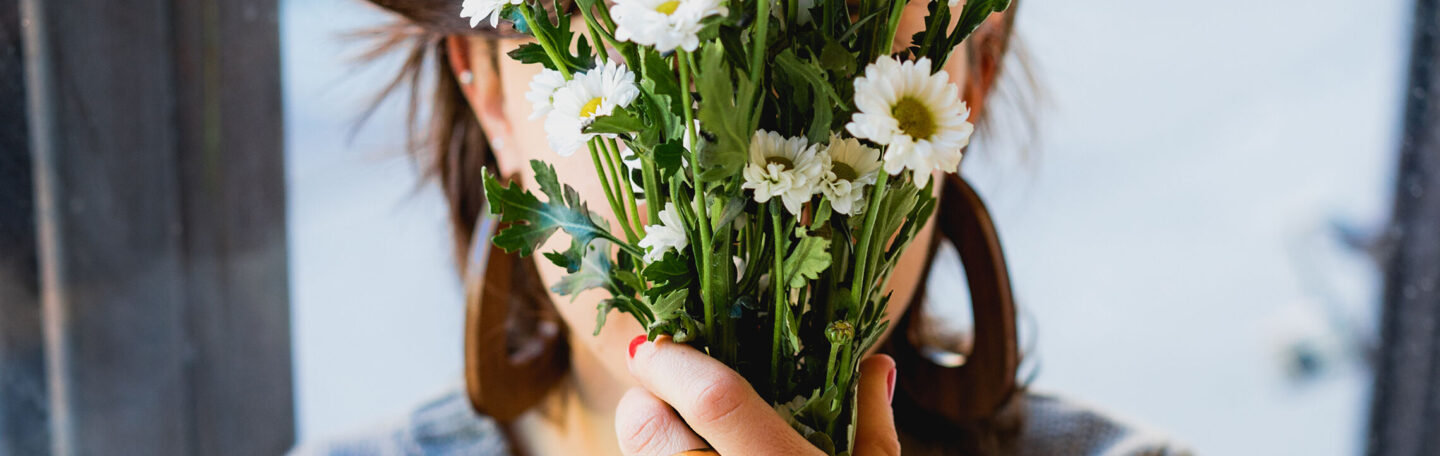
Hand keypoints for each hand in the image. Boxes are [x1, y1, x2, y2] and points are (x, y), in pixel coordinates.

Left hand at [616, 336, 900, 455]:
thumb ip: (870, 419)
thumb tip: (876, 362)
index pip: (715, 398)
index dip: (677, 361)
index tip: (656, 339)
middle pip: (644, 428)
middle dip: (647, 399)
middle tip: (673, 392)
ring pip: (637, 453)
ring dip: (654, 435)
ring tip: (692, 433)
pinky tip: (697, 454)